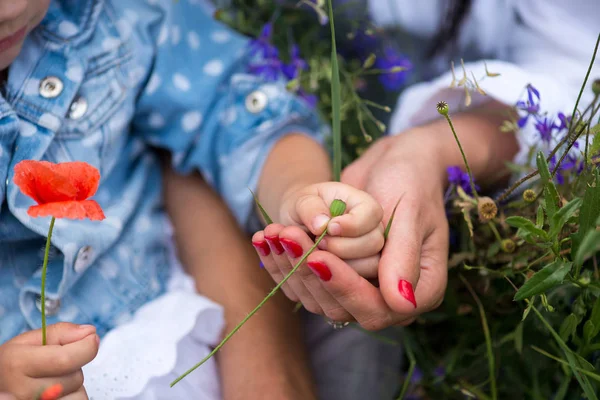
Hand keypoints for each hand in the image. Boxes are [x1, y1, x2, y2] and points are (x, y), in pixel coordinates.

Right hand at [0, 323, 98, 399]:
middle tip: (57, 365)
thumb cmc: (12, 365)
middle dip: (75, 367)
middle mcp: (23, 391)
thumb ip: (60, 333)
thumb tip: (90, 332)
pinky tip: (56, 394)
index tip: (91, 339)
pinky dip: (71, 397)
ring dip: (74, 386)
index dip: (86, 347)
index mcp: (17, 364)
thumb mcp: (27, 341)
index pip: (65, 360)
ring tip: (54, 381)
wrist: (0, 385)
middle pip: (75, 377)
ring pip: (79, 394)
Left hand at [254, 132, 449, 328]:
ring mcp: (364, 288)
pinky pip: (308, 284)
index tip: (318, 257)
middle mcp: (391, 297)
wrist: (398, 164)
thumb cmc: (412, 181)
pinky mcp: (340, 277)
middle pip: (344, 306)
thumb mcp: (411, 212)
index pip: (378, 307)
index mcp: (422, 288)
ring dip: (292, 266)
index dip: (345, 287)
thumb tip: (401, 304)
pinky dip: (283, 263)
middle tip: (290, 235)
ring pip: (320, 298)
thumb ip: (403, 256)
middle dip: (312, 272)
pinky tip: (266, 239)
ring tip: (275, 232)